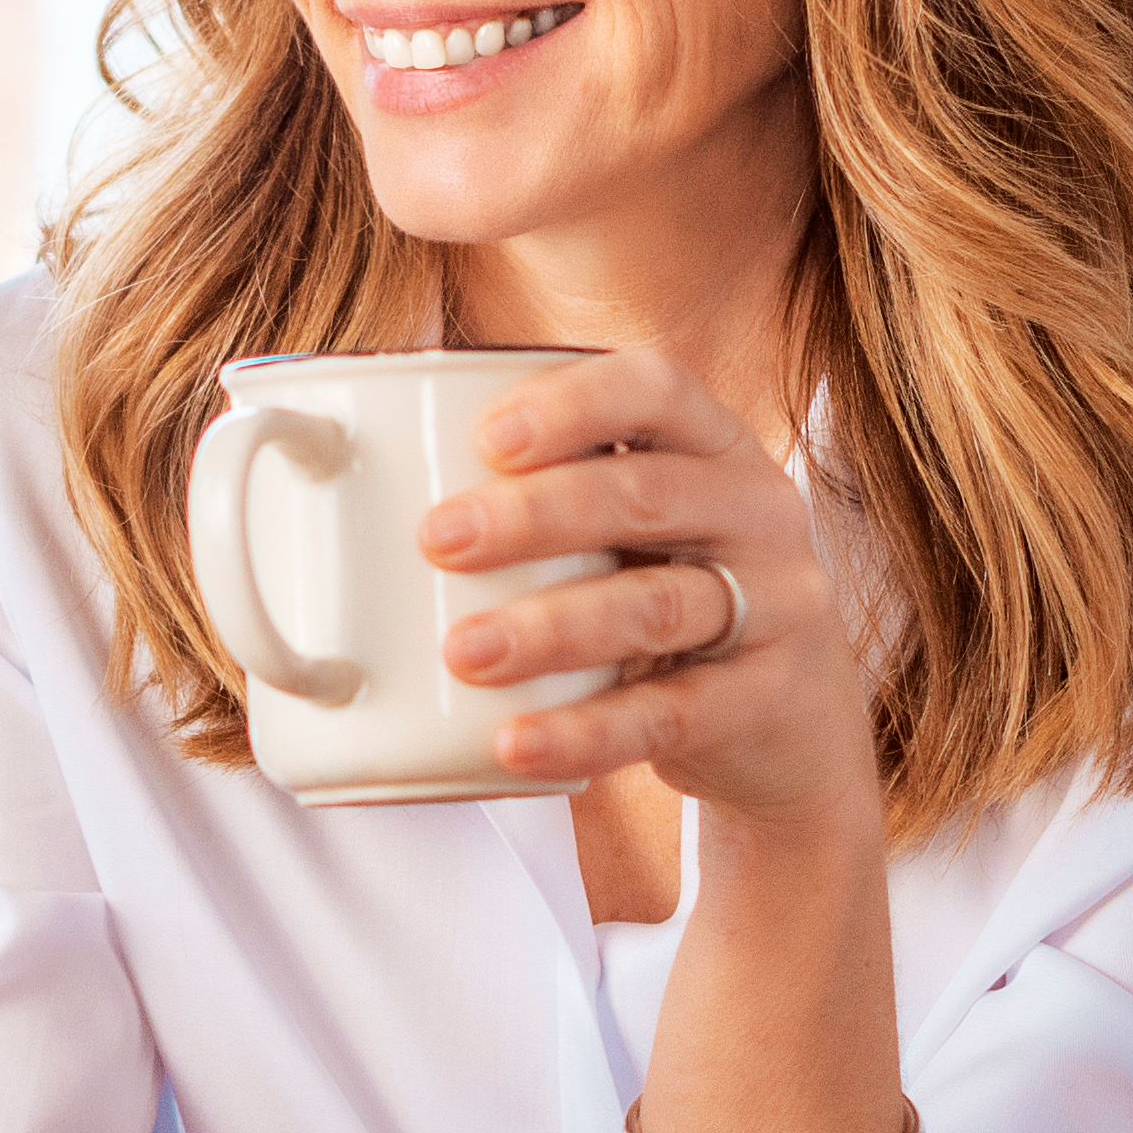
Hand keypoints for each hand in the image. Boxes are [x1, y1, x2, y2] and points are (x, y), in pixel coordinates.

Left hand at [421, 347, 877, 836]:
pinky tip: (513, 743)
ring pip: (656, 606)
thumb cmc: (665, 593)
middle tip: (435, 539)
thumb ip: (541, 493)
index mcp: (715, 444)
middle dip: (533, 515)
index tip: (483, 437)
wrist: (791, 725)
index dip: (572, 403)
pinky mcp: (769, 699)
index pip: (657, 389)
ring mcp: (779, 604)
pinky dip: (586, 732)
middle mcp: (759, 509)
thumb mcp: (629, 530)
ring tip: (460, 651)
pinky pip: (671, 715)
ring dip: (549, 626)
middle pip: (645, 495)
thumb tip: (341, 475)